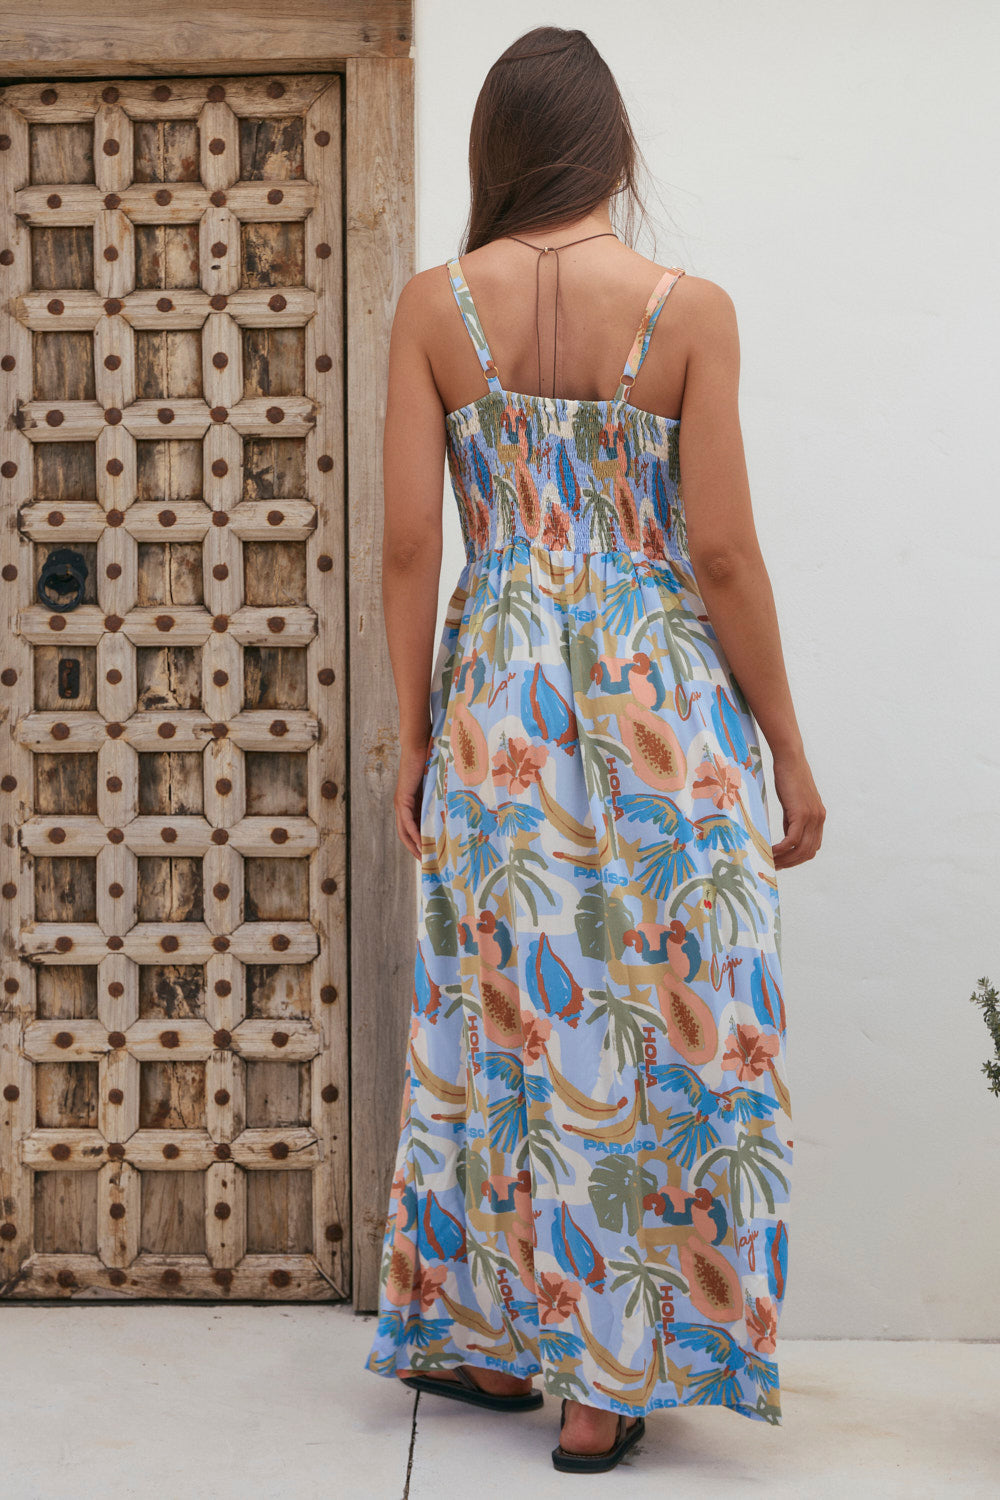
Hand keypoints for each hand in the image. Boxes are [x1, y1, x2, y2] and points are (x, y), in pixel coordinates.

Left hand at [394, 735, 431, 858]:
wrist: (420, 746)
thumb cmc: (431, 762)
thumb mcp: (439, 787)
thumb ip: (443, 799)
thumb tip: (459, 811)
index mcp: (413, 804)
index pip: (414, 830)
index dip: (421, 845)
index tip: (433, 856)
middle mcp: (403, 806)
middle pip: (407, 835)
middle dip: (417, 851)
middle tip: (429, 865)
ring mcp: (401, 803)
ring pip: (405, 831)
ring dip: (414, 846)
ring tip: (425, 859)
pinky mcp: (402, 799)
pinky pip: (406, 821)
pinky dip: (413, 833)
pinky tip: (421, 843)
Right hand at [769, 749, 825, 868]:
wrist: (790, 760)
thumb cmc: (788, 778)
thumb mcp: (792, 804)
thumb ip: (793, 821)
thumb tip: (788, 839)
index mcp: (819, 818)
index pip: (812, 847)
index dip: (797, 859)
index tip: (782, 862)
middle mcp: (819, 819)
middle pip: (807, 852)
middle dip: (790, 863)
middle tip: (773, 867)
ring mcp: (812, 817)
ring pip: (800, 849)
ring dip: (785, 859)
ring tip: (770, 861)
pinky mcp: (802, 814)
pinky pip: (792, 840)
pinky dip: (781, 849)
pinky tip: (770, 851)